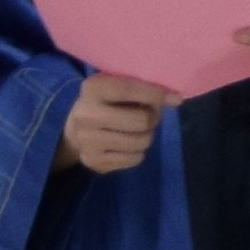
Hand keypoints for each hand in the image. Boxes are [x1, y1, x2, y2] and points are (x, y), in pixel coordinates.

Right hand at [56, 70, 171, 176]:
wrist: (73, 131)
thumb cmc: (104, 103)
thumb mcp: (116, 87)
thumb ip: (144, 89)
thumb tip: (176, 99)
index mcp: (92, 89)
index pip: (130, 89)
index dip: (156, 94)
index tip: (172, 97)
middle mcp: (86, 115)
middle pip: (142, 120)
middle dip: (152, 118)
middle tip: (148, 116)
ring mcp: (87, 142)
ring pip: (141, 142)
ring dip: (147, 135)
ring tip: (137, 130)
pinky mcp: (94, 162)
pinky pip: (135, 159)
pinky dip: (138, 151)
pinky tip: (126, 144)